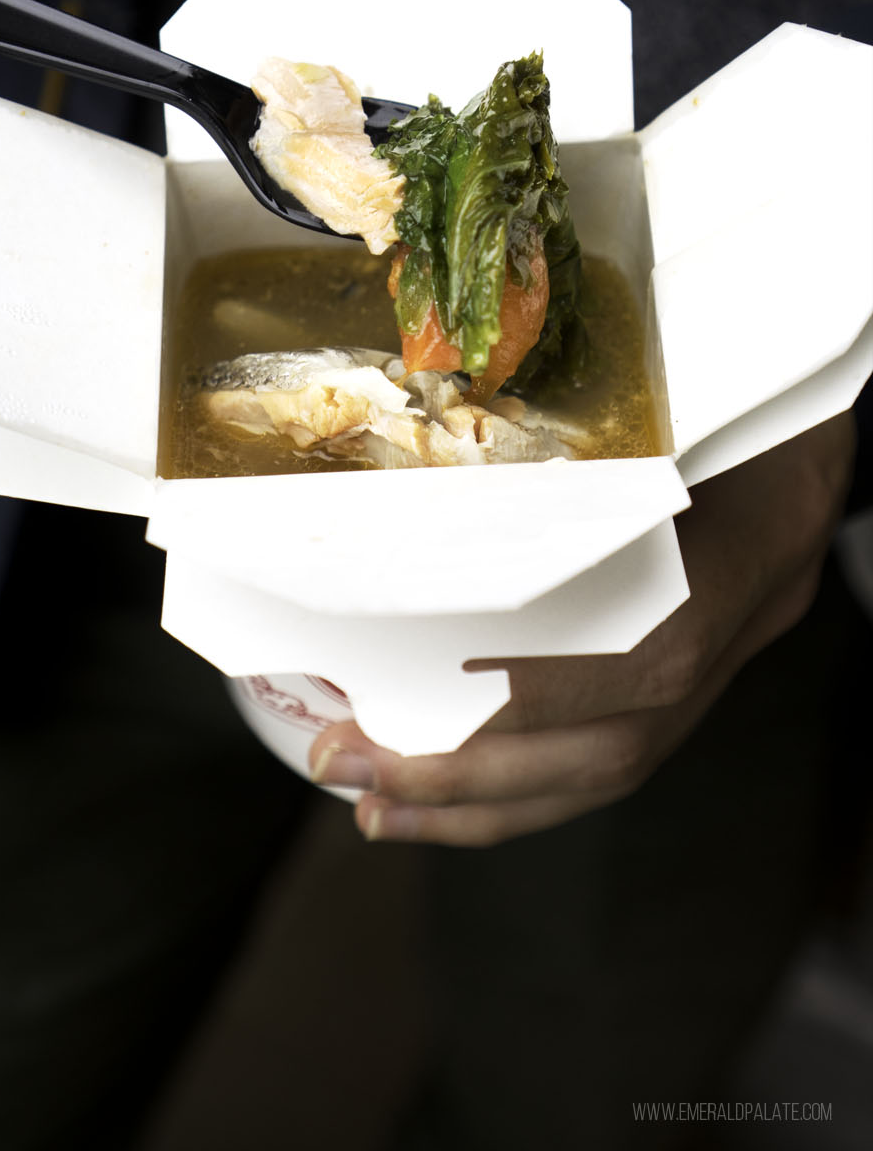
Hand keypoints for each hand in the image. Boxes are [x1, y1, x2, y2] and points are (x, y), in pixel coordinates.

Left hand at [309, 413, 856, 846]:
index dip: (537, 693)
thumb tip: (450, 420)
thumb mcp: (696, 372)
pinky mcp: (707, 653)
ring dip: (487, 801)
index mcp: (754, 543)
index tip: (422, 701)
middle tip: (351, 769)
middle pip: (617, 745)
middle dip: (471, 774)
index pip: (653, 655)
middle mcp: (750, 614)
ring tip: (382, 807)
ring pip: (613, 766)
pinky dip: (526, 777)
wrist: (812, 364)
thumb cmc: (746, 356)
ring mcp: (735, 644)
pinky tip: (453, 786)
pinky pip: (618, 744)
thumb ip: (602, 423)